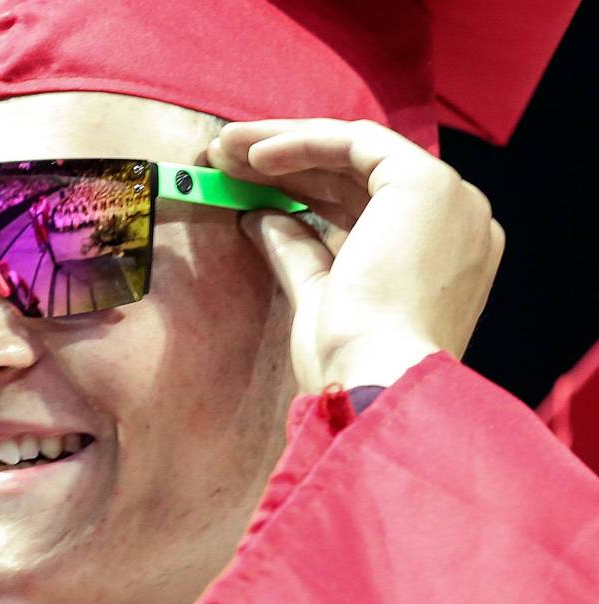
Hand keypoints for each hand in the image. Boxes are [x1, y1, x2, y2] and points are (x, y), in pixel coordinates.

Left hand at [207, 119, 504, 393]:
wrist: (377, 380)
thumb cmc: (352, 360)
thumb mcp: (317, 295)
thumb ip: (297, 251)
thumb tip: (261, 216)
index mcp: (441, 256)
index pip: (362, 204)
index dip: (300, 189)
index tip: (244, 185)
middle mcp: (457, 221)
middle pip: (355, 175)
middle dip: (285, 163)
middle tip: (225, 159)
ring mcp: (449, 199)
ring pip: (354, 150)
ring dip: (284, 145)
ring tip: (224, 150)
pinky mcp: (425, 182)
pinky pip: (354, 143)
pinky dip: (302, 143)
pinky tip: (253, 154)